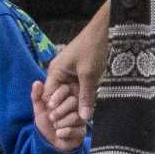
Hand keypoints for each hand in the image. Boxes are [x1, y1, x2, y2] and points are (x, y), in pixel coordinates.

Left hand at [31, 78, 86, 151]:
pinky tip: (59, 134)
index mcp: (66, 97)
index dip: (57, 97)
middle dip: (58, 112)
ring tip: (55, 126)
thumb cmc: (45, 121)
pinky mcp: (83, 131)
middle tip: (51, 118)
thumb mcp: (39, 108)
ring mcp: (81, 118)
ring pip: (75, 117)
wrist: (48, 141)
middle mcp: (77, 106)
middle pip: (74, 101)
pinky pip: (77, 130)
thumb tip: (37, 82)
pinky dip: (64, 133)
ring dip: (60, 124)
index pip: (66, 89)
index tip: (48, 105)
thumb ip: (37, 96)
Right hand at [46, 5, 109, 125]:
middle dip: (66, 108)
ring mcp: (71, 74)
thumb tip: (83, 117)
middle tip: (75, 121)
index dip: (55, 109)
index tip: (63, 122)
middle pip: (59, 97)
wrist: (105, 31)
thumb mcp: (89, 75)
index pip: (49, 95)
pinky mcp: (81, 75)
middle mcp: (60, 74)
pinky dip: (84, 98)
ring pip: (71, 95)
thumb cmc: (92, 48)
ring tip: (83, 117)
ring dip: (77, 104)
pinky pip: (80, 90)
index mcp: (55, 71)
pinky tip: (90, 108)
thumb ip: (86, 96)